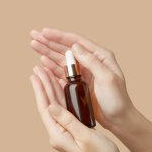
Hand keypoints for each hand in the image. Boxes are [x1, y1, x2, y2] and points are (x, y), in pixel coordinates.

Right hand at [29, 28, 151, 151]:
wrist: (118, 119)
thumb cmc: (117, 99)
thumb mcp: (107, 78)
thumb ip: (91, 62)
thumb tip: (74, 47)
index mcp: (100, 56)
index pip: (77, 42)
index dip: (59, 36)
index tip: (44, 32)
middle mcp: (91, 62)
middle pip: (66, 49)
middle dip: (49, 42)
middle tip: (33, 35)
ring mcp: (83, 73)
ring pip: (62, 59)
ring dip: (47, 52)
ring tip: (33, 45)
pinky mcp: (78, 84)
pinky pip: (62, 73)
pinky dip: (51, 67)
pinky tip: (42, 61)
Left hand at [29, 66, 127, 151]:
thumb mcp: (85, 137)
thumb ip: (68, 121)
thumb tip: (51, 106)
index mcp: (58, 136)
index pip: (46, 108)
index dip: (40, 90)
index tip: (36, 74)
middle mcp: (58, 134)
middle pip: (47, 105)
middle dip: (43, 86)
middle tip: (38, 68)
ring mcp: (64, 133)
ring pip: (55, 106)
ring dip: (50, 89)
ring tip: (44, 74)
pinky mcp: (71, 131)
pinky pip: (63, 110)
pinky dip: (60, 97)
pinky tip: (59, 88)